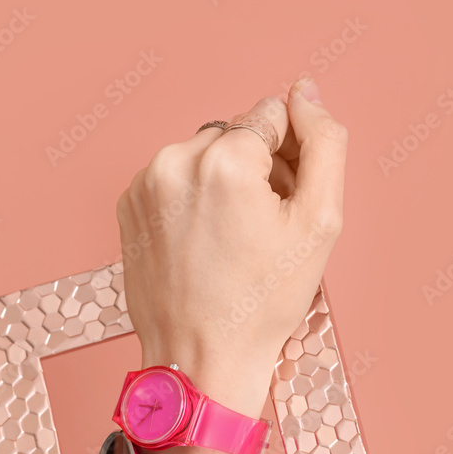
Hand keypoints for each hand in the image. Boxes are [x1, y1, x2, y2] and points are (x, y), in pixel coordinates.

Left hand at [116, 78, 347, 419]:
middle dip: (254, 168)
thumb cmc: (262, 303)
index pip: (272, 114)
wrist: (201, 360)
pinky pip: (172, 180)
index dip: (288, 160)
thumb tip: (306, 93)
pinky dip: (190, 201)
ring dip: (221, 183)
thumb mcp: (319, 225)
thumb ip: (325, 145)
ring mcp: (144, 185)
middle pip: (234, 133)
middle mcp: (174, 161)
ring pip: (201, 154)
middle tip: (258, 231)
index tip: (281, 208)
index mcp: (224, 160)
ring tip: (229, 242)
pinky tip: (200, 245)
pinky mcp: (128, 208)